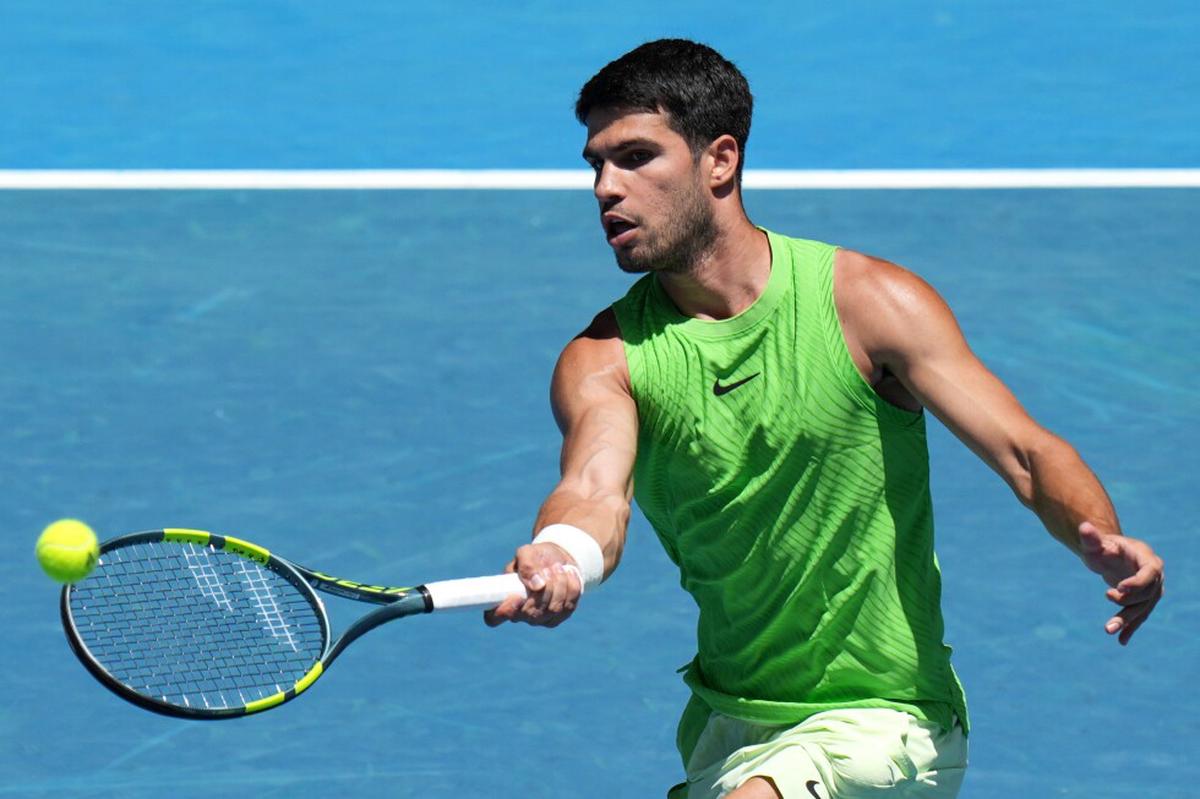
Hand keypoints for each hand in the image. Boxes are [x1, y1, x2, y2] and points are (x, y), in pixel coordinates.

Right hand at [484, 542, 582, 627]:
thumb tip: (537, 586)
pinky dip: (570, 587)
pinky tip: (568, 574)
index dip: (504, 612)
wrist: (556, 558)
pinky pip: (569, 606)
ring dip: (559, 585)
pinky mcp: (559, 616)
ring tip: (557, 567)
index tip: (516, 597)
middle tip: (547, 569)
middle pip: (532, 613)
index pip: (494, 618)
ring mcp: (541, 618)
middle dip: (544, 589)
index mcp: (505, 599)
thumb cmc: (536, 557)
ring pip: (553, 609)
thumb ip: (526, 565)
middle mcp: (521, 614)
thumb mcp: (527, 552)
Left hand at [1077, 522, 1163, 644]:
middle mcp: (1154, 575)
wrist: (1110, 556)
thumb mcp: (1095, 544)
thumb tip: (1083, 526)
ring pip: (1142, 608)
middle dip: (1127, 602)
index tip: (1118, 589)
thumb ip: (1091, 538)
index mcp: (1146, 558)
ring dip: (1127, 620)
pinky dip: (1130, 628)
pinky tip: (1121, 641)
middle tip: (1105, 599)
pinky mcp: (1144, 601)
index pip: (1149, 572)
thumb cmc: (1103, 547)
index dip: (1137, 582)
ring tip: (1108, 630)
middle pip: (1146, 593)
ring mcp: (1152, 590)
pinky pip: (1139, 616)